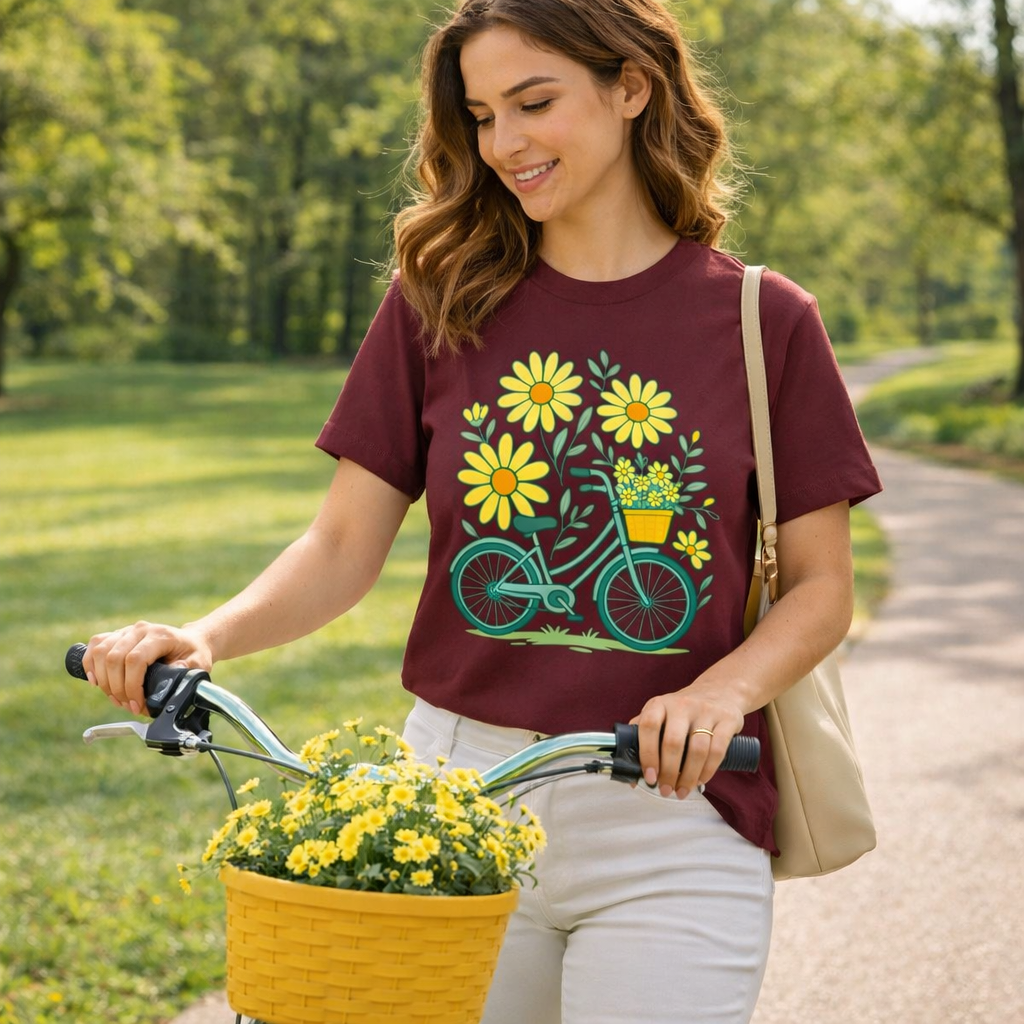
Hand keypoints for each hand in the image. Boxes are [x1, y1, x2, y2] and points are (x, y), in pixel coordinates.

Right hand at [83, 621, 212, 715]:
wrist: (190, 641)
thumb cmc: (193, 653)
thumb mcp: (199, 663)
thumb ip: (189, 669)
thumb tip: (172, 673)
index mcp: (160, 635)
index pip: (135, 659)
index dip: (131, 685)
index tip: (138, 705)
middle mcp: (141, 630)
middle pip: (114, 658)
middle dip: (117, 688)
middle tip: (128, 706)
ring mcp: (127, 631)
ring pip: (101, 652)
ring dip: (104, 681)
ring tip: (116, 698)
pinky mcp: (117, 635)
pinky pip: (95, 645)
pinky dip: (90, 664)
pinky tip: (96, 681)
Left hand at [630, 685, 745, 796]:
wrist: (719, 690)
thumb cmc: (683, 711)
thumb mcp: (660, 714)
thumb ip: (643, 737)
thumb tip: (632, 775)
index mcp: (660, 704)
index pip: (648, 726)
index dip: (647, 754)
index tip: (649, 777)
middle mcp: (682, 705)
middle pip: (673, 742)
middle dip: (669, 772)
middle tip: (666, 790)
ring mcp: (706, 711)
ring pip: (697, 750)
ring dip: (688, 776)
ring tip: (682, 791)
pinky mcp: (726, 720)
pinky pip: (718, 750)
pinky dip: (708, 770)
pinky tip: (700, 780)